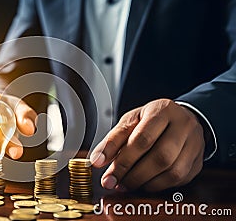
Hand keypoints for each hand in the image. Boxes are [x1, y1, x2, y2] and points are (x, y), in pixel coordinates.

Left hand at [90, 99, 204, 191]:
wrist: (180, 119)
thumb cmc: (152, 120)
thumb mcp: (130, 122)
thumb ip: (113, 140)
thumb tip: (97, 161)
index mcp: (162, 110)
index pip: (142, 138)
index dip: (122, 159)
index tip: (106, 173)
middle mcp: (183, 126)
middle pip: (159, 156)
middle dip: (133, 174)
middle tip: (115, 182)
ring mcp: (195, 144)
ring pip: (172, 171)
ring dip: (144, 182)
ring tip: (126, 183)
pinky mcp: (198, 161)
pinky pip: (178, 180)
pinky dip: (157, 185)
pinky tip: (144, 183)